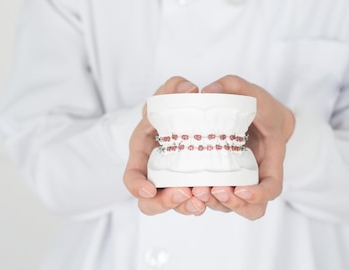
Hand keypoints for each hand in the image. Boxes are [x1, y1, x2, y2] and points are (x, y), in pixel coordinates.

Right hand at [123, 76, 207, 215]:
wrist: (195, 116)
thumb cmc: (173, 105)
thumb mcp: (169, 92)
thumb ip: (174, 87)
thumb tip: (189, 89)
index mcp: (143, 152)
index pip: (132, 174)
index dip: (136, 185)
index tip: (148, 190)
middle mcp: (155, 172)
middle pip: (150, 202)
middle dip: (165, 202)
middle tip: (184, 193)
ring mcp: (174, 182)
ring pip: (175, 206)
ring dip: (187, 206)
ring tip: (201, 200)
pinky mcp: (193, 185)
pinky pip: (196, 201)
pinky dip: (205, 202)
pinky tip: (216, 195)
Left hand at [191, 75, 294, 219]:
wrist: (260, 117)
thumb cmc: (260, 107)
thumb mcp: (251, 91)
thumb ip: (233, 85)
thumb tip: (209, 91)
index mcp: (272, 158)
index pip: (273, 186)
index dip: (260, 193)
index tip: (243, 190)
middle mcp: (258, 176)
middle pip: (252, 207)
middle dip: (234, 204)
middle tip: (216, 190)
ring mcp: (242, 182)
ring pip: (234, 207)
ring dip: (217, 204)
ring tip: (200, 192)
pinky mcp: (226, 181)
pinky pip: (219, 199)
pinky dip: (206, 200)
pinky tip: (191, 190)